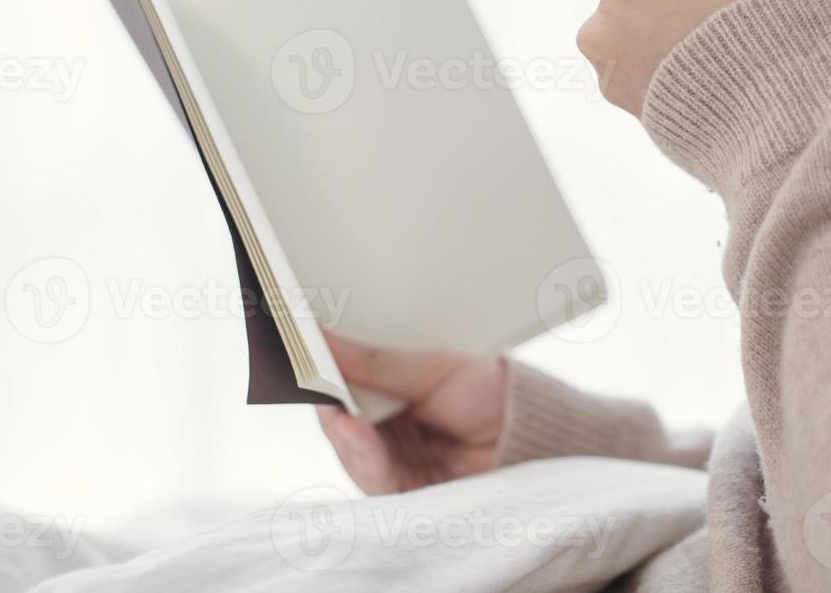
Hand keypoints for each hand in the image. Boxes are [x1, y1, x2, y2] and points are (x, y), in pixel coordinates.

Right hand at [316, 332, 507, 493]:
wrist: (531, 433)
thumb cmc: (488, 392)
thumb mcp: (431, 367)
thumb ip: (377, 362)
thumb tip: (322, 338)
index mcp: (390, 392)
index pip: (344, 383)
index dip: (321, 368)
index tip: (299, 347)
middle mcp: (385, 428)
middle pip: (339, 416)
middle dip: (322, 397)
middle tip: (303, 373)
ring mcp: (390, 461)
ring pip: (348, 448)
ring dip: (340, 427)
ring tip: (332, 405)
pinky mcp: (400, 492)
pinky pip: (371, 474)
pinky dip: (360, 451)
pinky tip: (352, 428)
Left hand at [577, 0, 811, 115]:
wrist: (783, 133)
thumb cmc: (775, 36)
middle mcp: (601, 18)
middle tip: (755, 16)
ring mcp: (610, 68)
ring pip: (664, 18)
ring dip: (697, 23)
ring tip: (741, 50)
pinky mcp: (628, 107)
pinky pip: (661, 64)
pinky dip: (689, 63)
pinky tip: (725, 77)